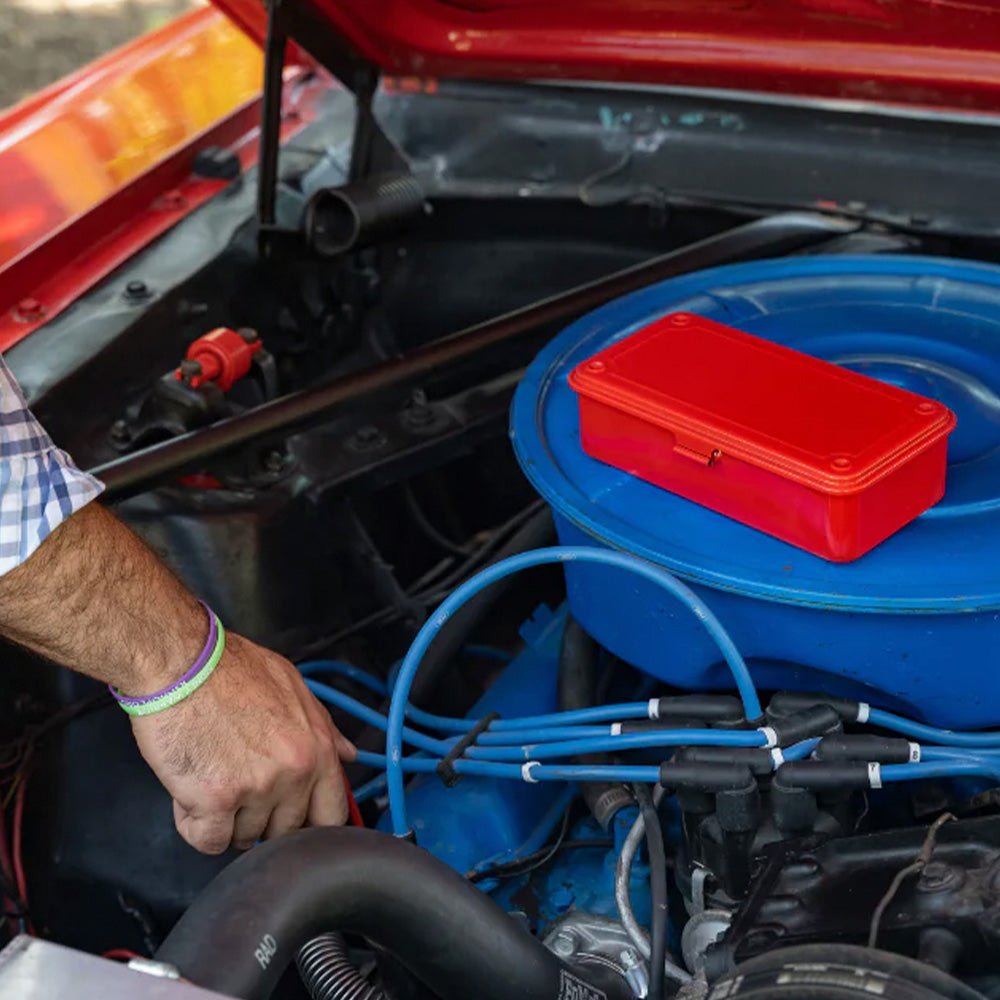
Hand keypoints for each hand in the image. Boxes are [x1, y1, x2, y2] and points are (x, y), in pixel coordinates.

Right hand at [130, 633, 355, 853]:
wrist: (180, 662)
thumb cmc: (229, 669)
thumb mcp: (291, 686)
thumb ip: (323, 727)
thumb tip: (347, 755)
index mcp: (317, 746)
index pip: (332, 813)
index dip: (310, 822)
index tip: (292, 818)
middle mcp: (295, 770)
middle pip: (286, 831)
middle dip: (261, 816)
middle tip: (238, 784)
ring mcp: (257, 787)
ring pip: (245, 838)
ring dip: (225, 818)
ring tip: (211, 775)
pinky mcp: (216, 800)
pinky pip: (209, 841)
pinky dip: (195, 824)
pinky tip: (190, 794)